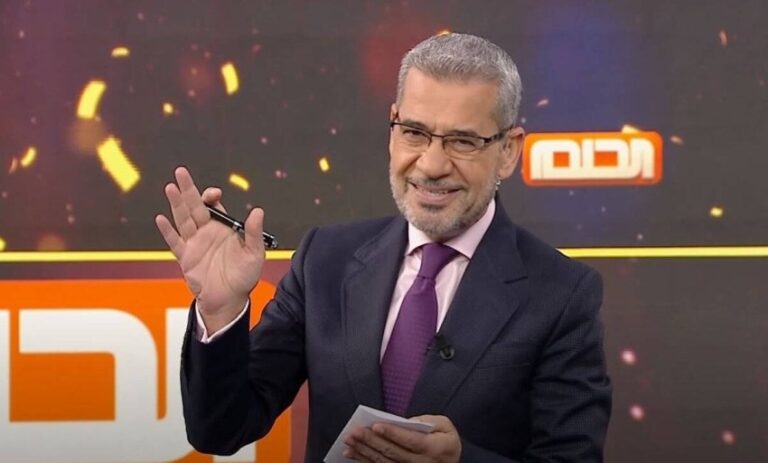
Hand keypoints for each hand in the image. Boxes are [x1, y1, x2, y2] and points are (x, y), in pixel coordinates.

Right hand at [155, 166, 264, 331]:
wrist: (229, 300)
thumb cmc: (244, 277)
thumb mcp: (254, 254)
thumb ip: (254, 233)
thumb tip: (258, 211)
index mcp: (223, 228)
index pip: (213, 206)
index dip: (211, 196)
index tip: (214, 194)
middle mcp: (206, 232)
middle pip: (194, 207)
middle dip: (188, 189)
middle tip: (181, 172)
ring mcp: (194, 244)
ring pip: (183, 219)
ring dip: (176, 204)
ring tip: (170, 187)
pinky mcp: (186, 258)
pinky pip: (175, 242)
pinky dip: (167, 231)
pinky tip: (161, 218)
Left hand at [343, 415, 460, 462]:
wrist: (450, 462)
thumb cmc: (445, 440)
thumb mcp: (445, 426)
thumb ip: (428, 421)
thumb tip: (405, 422)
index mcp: (434, 448)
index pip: (411, 441)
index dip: (393, 433)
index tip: (376, 425)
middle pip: (393, 452)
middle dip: (372, 441)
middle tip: (355, 431)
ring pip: (383, 462)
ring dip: (364, 451)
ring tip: (349, 441)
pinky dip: (364, 460)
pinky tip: (351, 453)